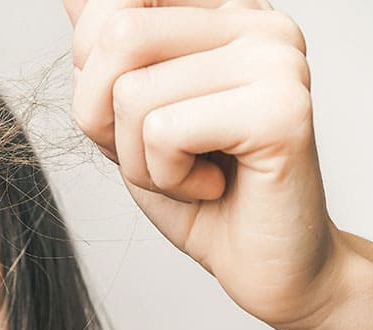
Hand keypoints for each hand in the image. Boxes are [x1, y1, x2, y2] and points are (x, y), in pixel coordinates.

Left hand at [63, 0, 341, 329]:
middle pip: (115, 35)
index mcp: (222, 9)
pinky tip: (211, 185)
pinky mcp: (283, 110)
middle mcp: (257, 19)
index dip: (89, 69)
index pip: (114, 2)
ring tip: (189, 170)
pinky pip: (164, 132)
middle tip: (153, 149)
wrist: (262, 261)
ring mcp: (277, 59)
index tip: (133, 114)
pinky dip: (166, 176)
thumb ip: (108, 48)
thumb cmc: (197, 186)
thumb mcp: (128, 111)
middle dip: (101, 113)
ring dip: (138, 157)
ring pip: (132, 93)